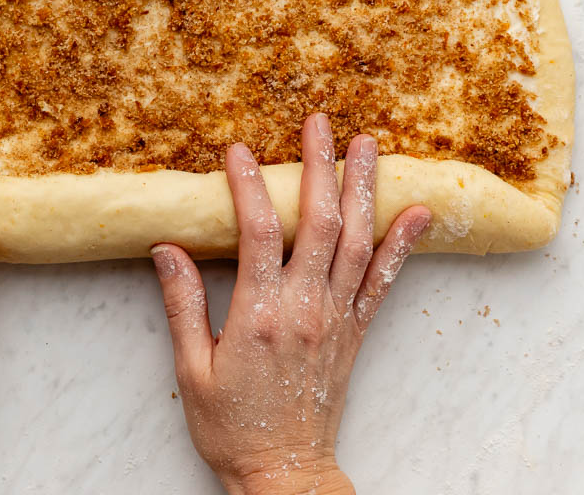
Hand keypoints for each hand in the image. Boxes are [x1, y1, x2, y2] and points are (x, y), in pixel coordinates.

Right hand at [150, 114, 430, 494]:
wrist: (284, 472)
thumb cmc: (231, 426)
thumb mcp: (191, 370)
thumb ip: (183, 305)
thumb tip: (167, 249)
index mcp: (259, 315)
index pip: (257, 234)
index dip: (248, 187)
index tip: (237, 151)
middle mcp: (305, 309)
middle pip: (318, 224)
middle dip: (318, 167)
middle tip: (319, 123)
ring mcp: (337, 320)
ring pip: (355, 242)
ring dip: (362, 189)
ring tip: (366, 145)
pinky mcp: (355, 334)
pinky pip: (382, 282)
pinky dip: (402, 246)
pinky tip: (417, 213)